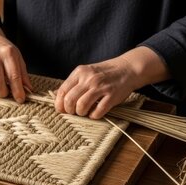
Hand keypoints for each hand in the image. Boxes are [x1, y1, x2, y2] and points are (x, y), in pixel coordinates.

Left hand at [55, 46, 169, 118]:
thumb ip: (73, 83)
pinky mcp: (111, 96)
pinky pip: (97, 112)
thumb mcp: (86, 72)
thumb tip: (58, 97)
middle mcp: (89, 78)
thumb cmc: (104, 73)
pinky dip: (94, 116)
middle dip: (69, 110)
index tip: (62, 109)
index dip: (59, 104)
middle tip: (74, 112)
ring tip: (85, 112)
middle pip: (70, 100)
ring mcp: (101, 87)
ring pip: (82, 106)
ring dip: (81, 113)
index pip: (62, 91)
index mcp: (80, 72)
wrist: (127, 68)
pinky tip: (95, 113)